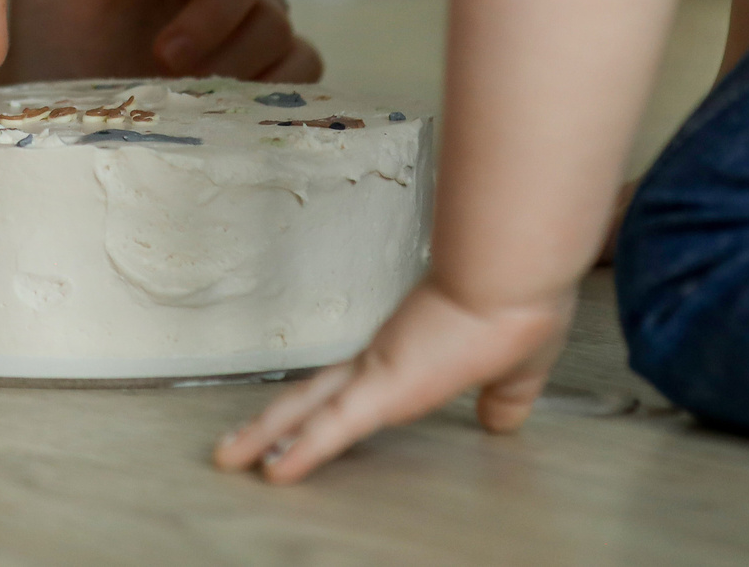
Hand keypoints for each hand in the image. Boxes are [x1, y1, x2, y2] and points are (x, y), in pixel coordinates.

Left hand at [4, 0, 321, 82]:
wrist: (60, 129)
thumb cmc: (46, 46)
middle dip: (217, 5)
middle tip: (167, 54)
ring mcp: (237, 19)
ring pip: (277, 13)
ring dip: (233, 53)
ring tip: (179, 90)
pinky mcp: (261, 71)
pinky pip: (301, 62)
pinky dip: (274, 81)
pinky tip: (227, 102)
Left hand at [215, 280, 574, 482]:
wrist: (515, 277)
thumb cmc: (519, 306)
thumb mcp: (516, 368)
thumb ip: (505, 396)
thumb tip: (502, 418)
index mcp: (409, 352)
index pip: (354, 382)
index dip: (325, 403)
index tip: (301, 419)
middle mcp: (382, 357)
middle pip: (313, 392)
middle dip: (274, 420)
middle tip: (236, 442)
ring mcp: (377, 370)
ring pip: (306, 407)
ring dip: (265, 434)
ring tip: (229, 456)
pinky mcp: (385, 386)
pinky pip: (331, 427)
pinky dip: (301, 451)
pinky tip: (272, 472)